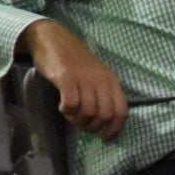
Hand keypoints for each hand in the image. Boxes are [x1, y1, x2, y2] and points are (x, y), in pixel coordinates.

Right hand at [21, 19, 126, 139]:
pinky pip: (71, 104)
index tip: (105, 137)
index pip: (121, 111)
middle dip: (92, 127)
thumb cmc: (75, 60)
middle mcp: (101, 79)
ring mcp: (83, 78)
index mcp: (112, 80)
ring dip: (77, 120)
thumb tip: (105, 123)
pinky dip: (66, 111)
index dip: (114, 129)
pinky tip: (62, 106)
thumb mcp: (97, 76)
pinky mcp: (66, 77)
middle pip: (104, 116)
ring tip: (70, 114)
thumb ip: (103, 94)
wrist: (52, 38)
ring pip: (88, 112)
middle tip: (81, 124)